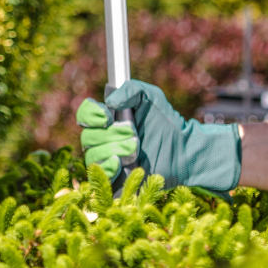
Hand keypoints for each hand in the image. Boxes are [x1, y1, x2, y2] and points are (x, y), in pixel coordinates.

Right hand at [76, 80, 240, 191]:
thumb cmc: (166, 122)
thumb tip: (110, 102)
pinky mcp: (114, 177)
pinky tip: (123, 165)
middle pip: (88, 136)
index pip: (85, 114)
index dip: (91, 115)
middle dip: (112, 135)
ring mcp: (107, 159)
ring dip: (115, 150)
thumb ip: (131, 90)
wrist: (182, 150)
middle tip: (135, 134)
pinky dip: (109, 168)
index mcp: (108, 118)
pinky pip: (98, 174)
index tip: (108, 117)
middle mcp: (103, 138)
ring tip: (136, 149)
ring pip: (92, 155)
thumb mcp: (151, 97)